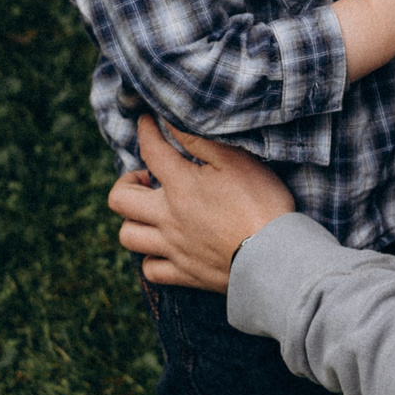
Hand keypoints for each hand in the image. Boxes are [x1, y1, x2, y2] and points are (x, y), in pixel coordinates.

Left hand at [108, 114, 297, 288]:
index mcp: (180, 185)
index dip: (146, 131)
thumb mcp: (236, 161)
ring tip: (151, 213)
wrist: (275, 256)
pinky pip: (151, 270)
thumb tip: (170, 121)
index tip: (147, 122)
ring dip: (133, 220)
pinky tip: (164, 248)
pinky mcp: (185, 273)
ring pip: (128, 235)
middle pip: (120, 199)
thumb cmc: (261, 203)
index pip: (150, 151)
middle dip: (125, 182)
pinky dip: (151, 258)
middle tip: (145, 178)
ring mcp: (173, 247)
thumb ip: (199, 141)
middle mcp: (168, 217)